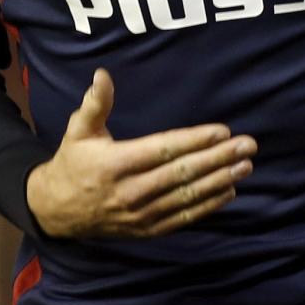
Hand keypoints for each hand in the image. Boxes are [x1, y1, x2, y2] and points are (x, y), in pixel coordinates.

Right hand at [25, 69, 254, 238]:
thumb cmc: (72, 162)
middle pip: (181, 174)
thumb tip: (103, 75)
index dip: (194, 141)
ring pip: (186, 197)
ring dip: (219, 181)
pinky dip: (207, 206)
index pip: (162, 150)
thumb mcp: (78, 130)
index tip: (222, 131)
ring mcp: (140, 214)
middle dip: (218, 158)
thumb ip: (94, 103)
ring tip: (245, 166)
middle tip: (247, 146)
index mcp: (115, 163)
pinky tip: (228, 190)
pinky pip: (182, 217)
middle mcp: (130, 191)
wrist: (56, 211)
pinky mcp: (146, 230)